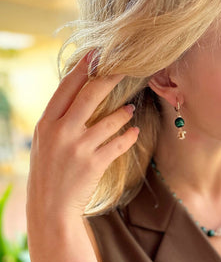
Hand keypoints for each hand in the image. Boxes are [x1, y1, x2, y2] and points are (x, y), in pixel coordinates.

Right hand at [27, 52, 138, 227]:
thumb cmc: (48, 174)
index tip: (96, 54)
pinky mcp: (94, 164)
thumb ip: (59, 121)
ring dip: (123, 112)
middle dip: (110, 79)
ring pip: (108, 120)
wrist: (50, 207)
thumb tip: (77, 98)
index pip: (66, 88)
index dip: (83, 68)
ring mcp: (78, 148)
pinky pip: (118, 144)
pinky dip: (128, 136)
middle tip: (126, 68)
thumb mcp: (45, 143)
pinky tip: (135, 132)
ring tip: (130, 109)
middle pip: (89, 95)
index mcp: (46, 123)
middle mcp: (61, 132)